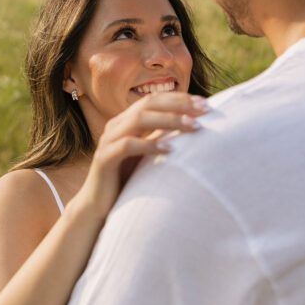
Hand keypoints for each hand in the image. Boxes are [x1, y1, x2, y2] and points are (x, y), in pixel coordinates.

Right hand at [75, 92, 208, 219]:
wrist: (98, 206)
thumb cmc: (128, 179)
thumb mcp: (149, 154)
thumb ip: (162, 137)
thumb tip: (194, 124)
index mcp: (127, 120)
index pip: (155, 99)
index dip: (180, 98)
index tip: (206, 104)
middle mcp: (116, 125)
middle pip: (148, 104)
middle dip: (178, 104)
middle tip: (204, 111)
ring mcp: (108, 140)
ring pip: (139, 119)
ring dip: (169, 120)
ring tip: (193, 126)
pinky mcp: (104, 159)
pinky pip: (127, 146)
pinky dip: (149, 145)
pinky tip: (170, 149)